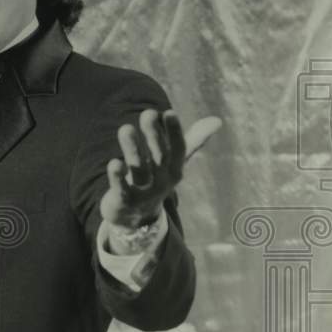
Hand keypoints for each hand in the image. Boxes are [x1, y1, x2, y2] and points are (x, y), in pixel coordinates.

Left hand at [100, 109, 222, 229]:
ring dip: (132, 149)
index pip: (178, 149)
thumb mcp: (174, 163)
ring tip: (125, 128)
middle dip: (154, 135)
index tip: (169, 113)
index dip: (174, 132)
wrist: (135, 218)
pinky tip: (114, 163)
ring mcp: (144, 192)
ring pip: (139, 169)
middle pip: (159, 157)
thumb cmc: (155, 181)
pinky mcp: (124, 200)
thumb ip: (192, 141)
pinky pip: (122, 189)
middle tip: (148, 113)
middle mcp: (162, 181)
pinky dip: (118, 177)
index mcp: (175, 169)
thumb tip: (218, 120)